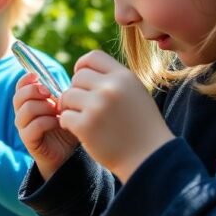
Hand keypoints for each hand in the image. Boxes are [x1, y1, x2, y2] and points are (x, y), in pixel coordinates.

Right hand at [13, 72, 79, 179]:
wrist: (67, 153)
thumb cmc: (67, 126)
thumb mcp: (66, 106)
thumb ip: (61, 93)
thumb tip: (62, 78)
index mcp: (29, 102)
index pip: (20, 86)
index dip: (27, 79)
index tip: (39, 77)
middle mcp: (23, 113)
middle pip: (19, 95)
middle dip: (36, 91)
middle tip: (51, 94)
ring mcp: (24, 127)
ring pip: (27, 109)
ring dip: (45, 107)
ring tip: (59, 111)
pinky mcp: (28, 140)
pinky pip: (34, 125)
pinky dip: (48, 122)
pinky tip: (60, 123)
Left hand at [59, 51, 173, 181]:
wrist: (150, 158)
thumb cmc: (142, 127)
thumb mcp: (135, 93)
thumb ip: (114, 80)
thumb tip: (83, 69)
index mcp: (124, 77)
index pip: (92, 57)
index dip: (82, 66)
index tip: (82, 81)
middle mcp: (110, 88)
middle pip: (77, 77)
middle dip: (77, 91)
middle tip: (84, 106)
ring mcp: (97, 106)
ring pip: (67, 96)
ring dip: (70, 108)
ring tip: (83, 119)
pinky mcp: (86, 126)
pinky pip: (64, 116)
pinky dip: (68, 124)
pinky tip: (80, 131)